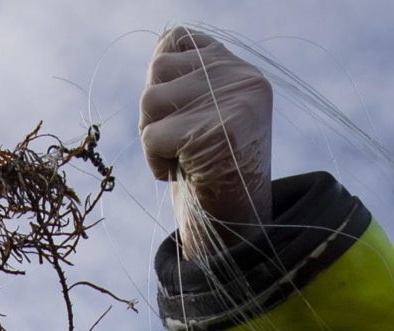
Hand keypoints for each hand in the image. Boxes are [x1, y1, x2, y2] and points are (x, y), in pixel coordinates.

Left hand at [139, 27, 273, 253]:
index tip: (180, 116)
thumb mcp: (201, 115)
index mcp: (241, 71)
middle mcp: (243, 79)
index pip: (178, 39)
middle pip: (157, 69)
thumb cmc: (210, 175)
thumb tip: (161, 41)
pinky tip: (184, 174)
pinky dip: (156, 162)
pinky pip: (152, 135)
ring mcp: (234, 103)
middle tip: (180, 144)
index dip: (163, 79)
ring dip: (152, 137)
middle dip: (154, 113)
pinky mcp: (218, 132)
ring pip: (150, 100)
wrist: (234, 228)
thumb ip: (186, 77)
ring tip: (182, 158)